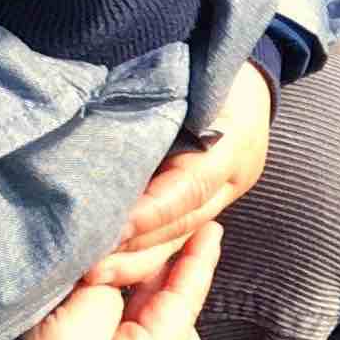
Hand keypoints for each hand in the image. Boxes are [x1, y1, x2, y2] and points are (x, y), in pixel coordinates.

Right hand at [24, 222, 222, 339]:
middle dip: (173, 286)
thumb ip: (106, 294)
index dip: (197, 263)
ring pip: (158, 339)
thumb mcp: (73, 324)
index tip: (212, 228)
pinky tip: (109, 303)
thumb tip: (113, 286)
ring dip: (148, 305)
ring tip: (129, 274)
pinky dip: (127, 323)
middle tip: (160, 247)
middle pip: (180, 326)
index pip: (184, 305)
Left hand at [84, 68, 273, 289]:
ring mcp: (228, 194)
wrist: (253, 74)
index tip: (109, 227)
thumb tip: (97, 118)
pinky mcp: (215, 205)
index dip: (150, 212)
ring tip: (93, 278)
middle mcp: (235, 177)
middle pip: (183, 224)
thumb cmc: (210, 60)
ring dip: (138, 263)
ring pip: (183, 240)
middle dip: (136, 249)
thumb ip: (154, 101)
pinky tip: (115, 270)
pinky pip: (181, 238)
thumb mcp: (191, 72)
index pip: (188, 188)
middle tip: (87, 268)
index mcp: (233, 142)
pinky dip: (148, 255)